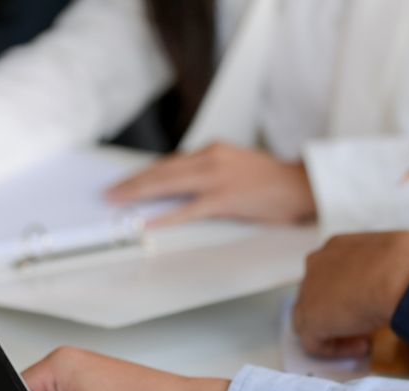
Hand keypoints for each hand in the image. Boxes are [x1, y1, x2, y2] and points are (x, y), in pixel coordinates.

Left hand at [105, 142, 315, 226]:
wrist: (299, 185)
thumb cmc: (266, 181)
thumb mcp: (231, 166)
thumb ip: (204, 173)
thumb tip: (175, 186)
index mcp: (211, 151)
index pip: (168, 162)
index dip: (142, 174)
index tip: (123, 183)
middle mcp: (210, 159)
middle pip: (161, 171)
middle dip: (132, 183)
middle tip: (110, 193)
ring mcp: (217, 179)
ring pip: (169, 185)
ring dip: (140, 194)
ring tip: (119, 203)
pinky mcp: (224, 199)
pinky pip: (188, 209)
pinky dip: (167, 216)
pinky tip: (149, 221)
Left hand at [293, 231, 408, 357]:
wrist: (404, 274)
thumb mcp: (403, 255)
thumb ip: (391, 268)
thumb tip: (406, 282)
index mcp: (338, 246)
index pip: (335, 272)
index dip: (353, 291)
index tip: (375, 302)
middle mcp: (317, 264)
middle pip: (320, 294)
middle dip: (342, 311)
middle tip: (369, 323)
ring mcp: (309, 290)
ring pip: (313, 318)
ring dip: (338, 331)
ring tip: (367, 338)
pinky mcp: (310, 318)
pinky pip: (315, 342)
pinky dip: (337, 349)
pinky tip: (363, 347)